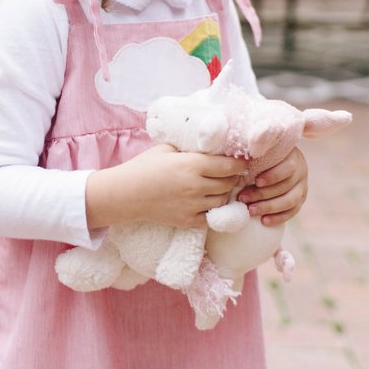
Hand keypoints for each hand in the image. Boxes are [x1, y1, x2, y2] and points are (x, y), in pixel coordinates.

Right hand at [86, 144, 248, 230]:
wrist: (125, 194)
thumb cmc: (144, 167)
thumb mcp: (167, 149)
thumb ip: (189, 149)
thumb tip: (209, 147)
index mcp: (192, 164)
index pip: (229, 165)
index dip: (240, 163)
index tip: (244, 161)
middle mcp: (196, 185)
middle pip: (229, 183)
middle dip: (234, 178)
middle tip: (233, 174)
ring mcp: (192, 205)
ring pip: (223, 200)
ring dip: (225, 193)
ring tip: (221, 187)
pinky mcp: (187, 221)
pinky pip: (210, 217)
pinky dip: (213, 210)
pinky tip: (208, 202)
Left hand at [238, 147, 307, 225]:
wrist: (279, 162)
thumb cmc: (265, 157)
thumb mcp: (263, 154)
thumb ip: (256, 159)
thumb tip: (238, 168)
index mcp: (293, 157)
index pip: (288, 168)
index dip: (273, 176)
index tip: (256, 182)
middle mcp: (301, 172)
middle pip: (286, 186)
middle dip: (263, 194)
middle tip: (243, 198)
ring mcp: (302, 187)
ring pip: (290, 201)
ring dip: (269, 207)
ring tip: (251, 210)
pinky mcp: (301, 200)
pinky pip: (292, 212)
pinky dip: (278, 217)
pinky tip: (264, 221)